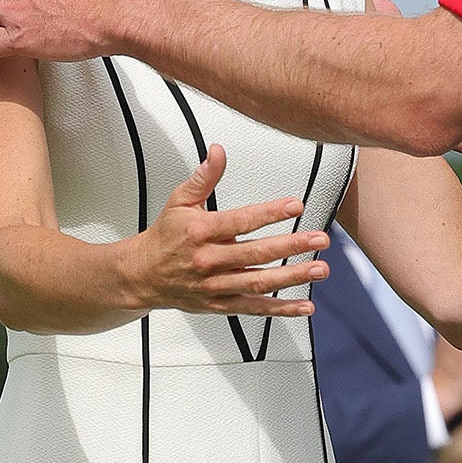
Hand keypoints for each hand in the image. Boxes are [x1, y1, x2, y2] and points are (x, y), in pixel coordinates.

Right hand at [127, 146, 329, 315]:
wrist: (141, 275)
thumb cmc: (165, 237)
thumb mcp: (179, 201)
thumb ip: (203, 177)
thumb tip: (218, 152)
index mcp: (201, 232)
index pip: (240, 221)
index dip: (269, 213)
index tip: (295, 205)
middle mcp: (210, 260)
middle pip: (255, 253)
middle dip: (291, 245)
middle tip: (318, 239)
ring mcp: (216, 285)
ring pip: (259, 282)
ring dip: (292, 276)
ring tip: (319, 268)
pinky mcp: (221, 304)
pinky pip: (254, 309)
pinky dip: (281, 310)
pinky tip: (304, 305)